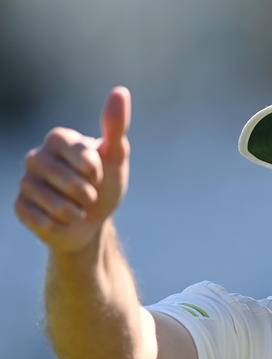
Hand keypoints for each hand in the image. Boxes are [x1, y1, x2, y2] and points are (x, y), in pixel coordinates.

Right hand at [15, 87, 131, 253]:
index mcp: (58, 140)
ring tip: (79, 209)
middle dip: (87, 193)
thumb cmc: (105, 186)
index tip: (98, 174)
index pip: (74, 150)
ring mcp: (26, 182)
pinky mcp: (20, 207)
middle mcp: (37, 157)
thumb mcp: (115, 158)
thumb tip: (121, 91)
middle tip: (90, 195)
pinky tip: (62, 221)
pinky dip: (59, 224)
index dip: (92, 168)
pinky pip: (39, 218)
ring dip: (74, 211)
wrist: (93, 223)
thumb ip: (115, 127)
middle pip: (63, 178)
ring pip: (50, 200)